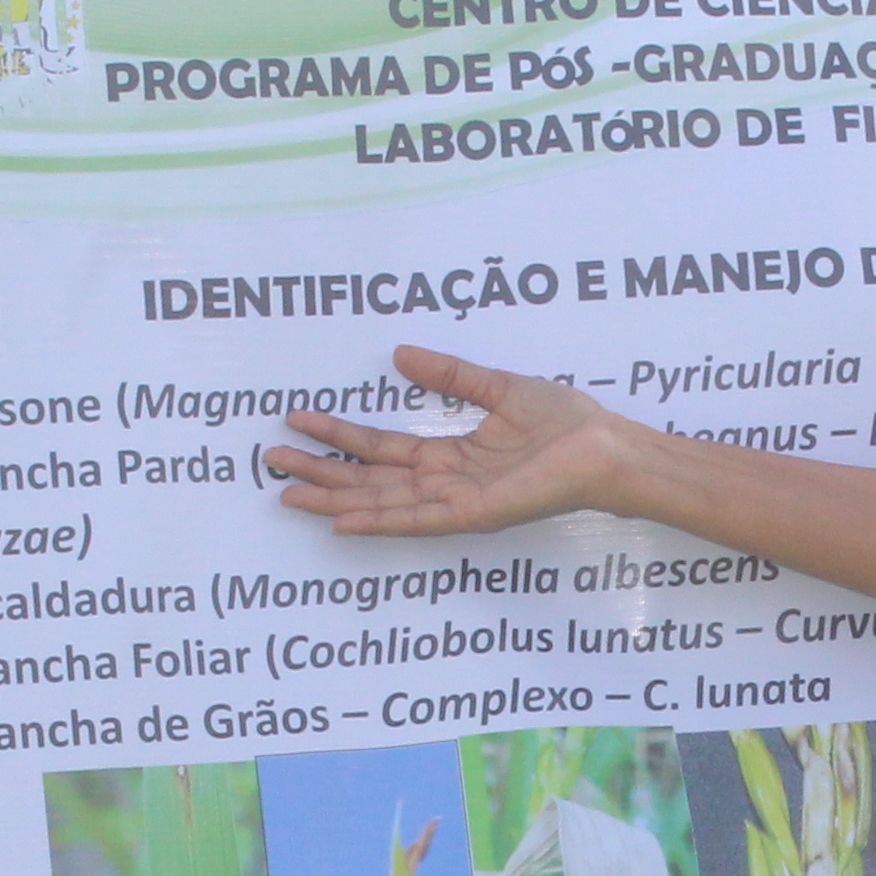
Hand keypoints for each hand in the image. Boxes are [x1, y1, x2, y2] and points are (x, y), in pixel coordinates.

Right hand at [266, 346, 634, 537]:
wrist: (604, 446)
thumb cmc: (566, 421)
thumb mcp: (497, 386)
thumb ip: (449, 375)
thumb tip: (397, 355)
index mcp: (451, 454)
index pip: (382, 447)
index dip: (340, 434)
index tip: (299, 420)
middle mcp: (446, 482)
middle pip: (369, 479)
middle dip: (321, 472)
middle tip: (271, 463)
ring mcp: (456, 502)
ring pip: (382, 501)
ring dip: (334, 498)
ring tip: (288, 492)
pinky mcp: (473, 515)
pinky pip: (416, 520)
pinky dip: (378, 521)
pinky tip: (341, 521)